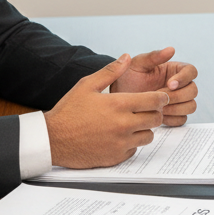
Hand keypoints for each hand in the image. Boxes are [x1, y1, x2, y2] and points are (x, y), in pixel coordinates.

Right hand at [45, 54, 172, 168]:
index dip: (161, 97)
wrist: (52, 139)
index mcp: (118, 104)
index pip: (155, 101)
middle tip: (147, 110)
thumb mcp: (86, 85)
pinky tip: (120, 136)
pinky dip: (132, 143)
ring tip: (133, 123)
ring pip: (148, 136)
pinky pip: (135, 149)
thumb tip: (127, 57)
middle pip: (156, 119)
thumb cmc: (68, 111)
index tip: (161, 97)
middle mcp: (123, 125)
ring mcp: (120, 143)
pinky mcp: (116, 157)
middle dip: (155, 112)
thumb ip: (110, 71)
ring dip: (144, 129)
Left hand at [109, 46, 198, 125]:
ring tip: (157, 108)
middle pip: (193, 91)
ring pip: (190, 106)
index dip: (184, 78)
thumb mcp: (137, 65)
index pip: (191, 71)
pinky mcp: (173, 115)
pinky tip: (158, 115)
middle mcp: (180, 85)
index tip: (169, 84)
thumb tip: (171, 49)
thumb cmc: (127, 78)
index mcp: (174, 70)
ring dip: (176, 108)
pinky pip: (182, 120)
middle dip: (178, 96)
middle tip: (160, 98)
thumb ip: (153, 57)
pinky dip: (172, 119)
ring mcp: (178, 101)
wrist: (117, 98)